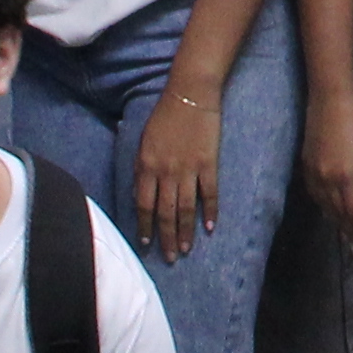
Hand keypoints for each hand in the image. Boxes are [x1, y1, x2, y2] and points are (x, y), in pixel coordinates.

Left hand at [133, 90, 223, 262]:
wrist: (189, 95)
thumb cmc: (164, 116)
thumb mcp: (143, 141)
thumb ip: (142, 167)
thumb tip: (141, 191)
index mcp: (146, 166)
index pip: (144, 205)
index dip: (145, 226)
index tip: (146, 244)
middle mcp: (165, 172)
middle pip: (165, 213)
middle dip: (166, 238)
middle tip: (169, 257)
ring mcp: (188, 170)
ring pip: (185, 209)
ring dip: (185, 232)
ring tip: (185, 250)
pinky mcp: (208, 164)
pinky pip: (209, 194)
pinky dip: (210, 212)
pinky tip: (210, 227)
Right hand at [301, 84, 352, 244]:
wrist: (329, 99)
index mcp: (346, 177)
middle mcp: (327, 180)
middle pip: (338, 213)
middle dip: (348, 230)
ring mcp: (313, 174)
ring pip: (324, 206)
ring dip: (335, 220)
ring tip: (345, 232)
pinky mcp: (305, 167)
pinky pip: (314, 195)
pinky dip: (323, 206)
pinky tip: (329, 210)